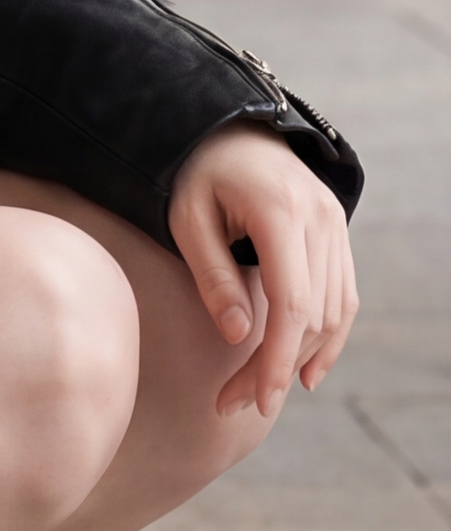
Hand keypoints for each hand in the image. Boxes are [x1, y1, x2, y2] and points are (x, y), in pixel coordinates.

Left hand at [167, 124, 358, 420]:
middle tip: (235, 403)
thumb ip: (212, 274)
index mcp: (280, 212)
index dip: (278, 359)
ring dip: (301, 358)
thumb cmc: (197, 173)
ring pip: (333, 311)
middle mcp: (320, 218)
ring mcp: (335, 224)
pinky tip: (306, 370)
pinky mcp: (337, 232)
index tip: (257, 401)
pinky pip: (343, 295)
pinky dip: (328, 336)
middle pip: (312, 315)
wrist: (229, 127)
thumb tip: (237, 335)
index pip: (292, 304)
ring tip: (260, 394)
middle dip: (277, 367)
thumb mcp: (186, 218)